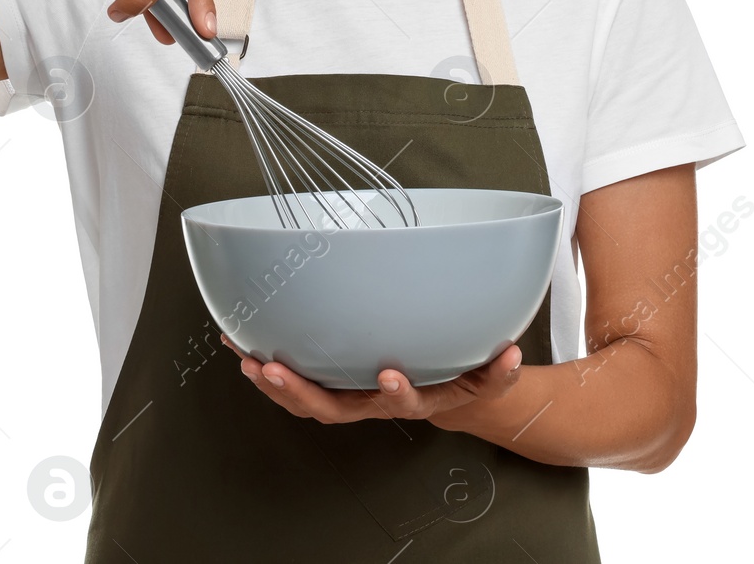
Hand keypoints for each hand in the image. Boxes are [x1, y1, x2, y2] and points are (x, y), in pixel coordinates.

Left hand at [221, 333, 523, 424]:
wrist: (440, 396)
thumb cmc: (458, 380)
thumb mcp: (484, 378)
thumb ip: (498, 371)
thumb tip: (512, 353)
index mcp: (410, 400)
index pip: (402, 401)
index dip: (397, 391)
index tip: (389, 373)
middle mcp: (372, 404)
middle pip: (333, 408)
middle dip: (301, 392)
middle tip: (274, 370)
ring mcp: (348, 397)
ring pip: (306, 402)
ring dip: (274, 385)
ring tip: (245, 360)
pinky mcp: (330, 385)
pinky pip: (295, 385)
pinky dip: (267, 370)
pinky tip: (241, 345)